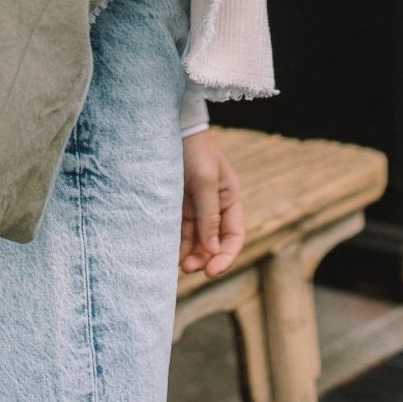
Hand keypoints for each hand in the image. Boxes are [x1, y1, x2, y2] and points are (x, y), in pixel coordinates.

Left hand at [179, 130, 244, 277]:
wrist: (168, 129)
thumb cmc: (193, 150)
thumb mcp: (205, 180)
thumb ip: (209, 215)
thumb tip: (213, 251)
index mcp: (230, 198)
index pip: (233, 236)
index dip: (226, 257)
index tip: (211, 272)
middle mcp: (215, 205)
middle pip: (214, 242)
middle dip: (204, 258)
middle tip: (188, 268)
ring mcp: (196, 206)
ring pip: (196, 240)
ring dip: (190, 254)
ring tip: (178, 265)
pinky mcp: (178, 204)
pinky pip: (181, 230)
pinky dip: (178, 243)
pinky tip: (169, 253)